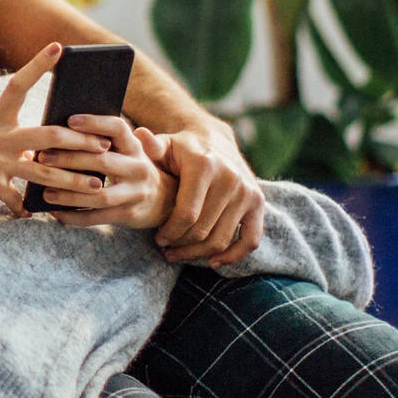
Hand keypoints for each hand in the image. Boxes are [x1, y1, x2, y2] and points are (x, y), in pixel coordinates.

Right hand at [0, 43, 115, 222]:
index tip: (60, 47)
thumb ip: (10, 138)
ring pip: (44, 172)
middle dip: (81, 142)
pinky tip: (37, 213)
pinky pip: (20, 200)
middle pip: (48, 135)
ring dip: (73, 181)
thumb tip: (43, 146)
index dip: (39, 64)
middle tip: (104, 145)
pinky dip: (30, 208)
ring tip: (95, 186)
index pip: (18, 84)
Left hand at [38, 116, 176, 230]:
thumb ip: (109, 138)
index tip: (69, 120)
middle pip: (102, 161)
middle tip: (42, 157)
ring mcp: (135, 192)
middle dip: (69, 159)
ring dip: (69, 194)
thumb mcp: (130, 149)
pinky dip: (74, 216)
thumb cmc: (132, 167)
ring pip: (98, 194)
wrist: (163, 200)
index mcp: (135, 146)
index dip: (95, 123)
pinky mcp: (129, 214)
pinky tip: (55, 213)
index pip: (117, 128)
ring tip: (45, 191)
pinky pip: (97, 217)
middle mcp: (138, 167)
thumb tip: (69, 125)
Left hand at [149, 128, 265, 266]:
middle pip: (202, 230)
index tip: (158, 238)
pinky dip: (233, 255)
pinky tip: (212, 262)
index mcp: (205, 166)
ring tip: (179, 253)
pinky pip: (250, 239)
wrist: (215, 141)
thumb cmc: (182, 149)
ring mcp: (247, 191)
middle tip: (166, 249)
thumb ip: (150, 147)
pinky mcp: (258, 202)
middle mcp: (230, 178)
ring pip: (221, 239)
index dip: (170, 232)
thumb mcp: (165, 145)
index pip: (187, 214)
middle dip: (180, 245)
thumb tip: (138, 136)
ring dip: (198, 254)